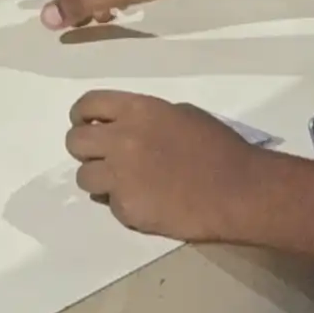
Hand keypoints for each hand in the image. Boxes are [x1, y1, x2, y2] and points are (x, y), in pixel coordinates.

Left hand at [67, 90, 258, 240]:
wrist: (238, 191)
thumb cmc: (220, 148)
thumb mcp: (183, 115)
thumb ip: (147, 119)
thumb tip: (127, 128)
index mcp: (138, 110)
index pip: (87, 105)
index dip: (82, 116)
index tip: (86, 125)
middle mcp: (121, 139)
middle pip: (74, 141)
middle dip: (85, 149)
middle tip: (102, 158)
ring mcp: (121, 176)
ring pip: (83, 177)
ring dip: (99, 180)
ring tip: (124, 184)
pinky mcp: (126, 208)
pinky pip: (110, 204)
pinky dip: (123, 203)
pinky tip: (148, 202)